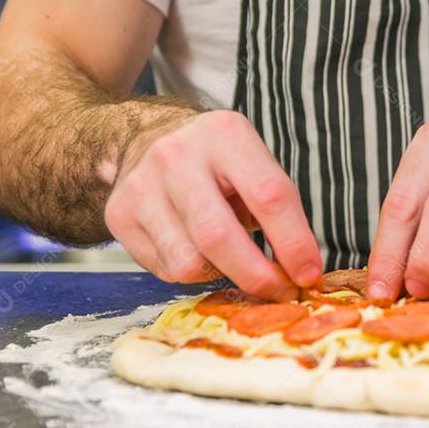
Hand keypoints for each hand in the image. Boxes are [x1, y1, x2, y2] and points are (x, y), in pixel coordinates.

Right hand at [104, 110, 321, 299]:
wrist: (143, 138)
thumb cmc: (215, 162)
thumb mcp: (252, 163)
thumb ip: (277, 208)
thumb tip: (301, 270)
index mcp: (225, 135)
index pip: (269, 196)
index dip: (294, 244)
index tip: (309, 275)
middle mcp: (177, 156)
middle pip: (220, 236)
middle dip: (257, 277)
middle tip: (280, 292)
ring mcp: (141, 186)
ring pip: (189, 262)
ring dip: (221, 274)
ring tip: (231, 259)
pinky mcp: (118, 215)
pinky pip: (166, 268)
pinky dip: (192, 273)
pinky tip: (198, 251)